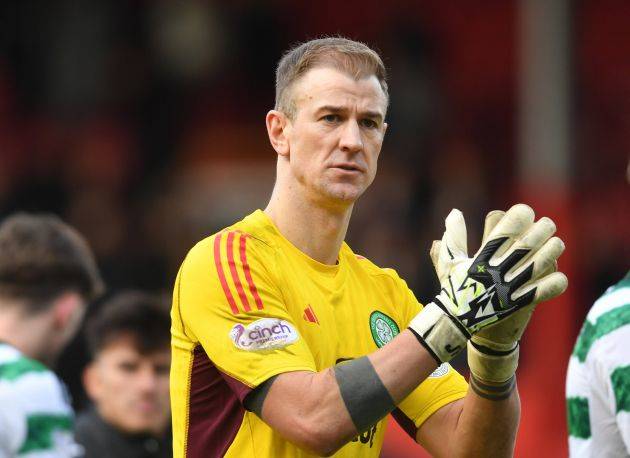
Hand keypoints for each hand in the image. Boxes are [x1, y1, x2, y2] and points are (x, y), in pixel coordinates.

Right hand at [459, 207, 566, 381]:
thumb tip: (455, 212)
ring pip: (543, 261)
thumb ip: (453, 236)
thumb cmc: (454, 290)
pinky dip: (556, 281)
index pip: (509, 226)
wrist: (458, 323)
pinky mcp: (521, 303)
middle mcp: (500, 269)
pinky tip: (556, 276)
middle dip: (543, 228)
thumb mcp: (450, 261)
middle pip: (531, 241)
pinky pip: (547, 289)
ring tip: (556, 245)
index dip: (522, 215)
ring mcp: (512, 286)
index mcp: (483, 256)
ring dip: (553, 249)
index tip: (525, 214)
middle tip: (547, 225)